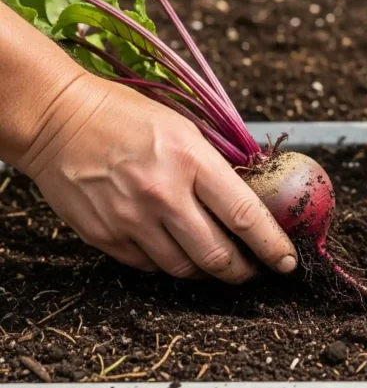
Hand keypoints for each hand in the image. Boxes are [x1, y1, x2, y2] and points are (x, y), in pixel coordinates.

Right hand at [15, 73, 296, 282]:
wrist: (58, 119)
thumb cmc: (127, 117)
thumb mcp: (185, 128)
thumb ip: (216, 168)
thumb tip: (254, 199)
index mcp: (192, 161)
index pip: (246, 216)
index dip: (272, 246)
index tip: (288, 261)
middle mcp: (163, 195)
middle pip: (218, 256)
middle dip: (243, 270)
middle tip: (253, 269)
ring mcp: (131, 219)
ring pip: (185, 269)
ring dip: (207, 269)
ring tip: (216, 258)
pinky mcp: (105, 236)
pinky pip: (150, 266)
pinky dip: (169, 262)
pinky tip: (174, 247)